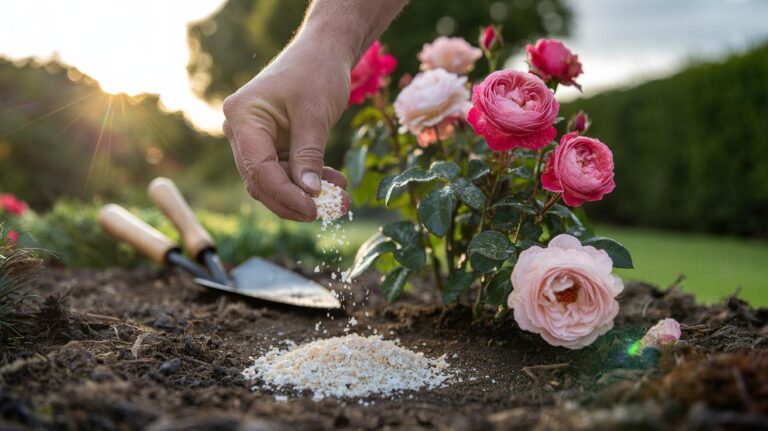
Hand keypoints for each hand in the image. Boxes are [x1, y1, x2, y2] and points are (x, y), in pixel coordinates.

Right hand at [222, 32, 350, 220]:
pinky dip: (310, 181)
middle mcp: (242, 131)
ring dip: (306, 194)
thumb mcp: (315, 114)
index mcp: (243, 117)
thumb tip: (309, 194)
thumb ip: (309, 155)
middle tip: (328, 212)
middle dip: (295, 200)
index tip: (313, 210)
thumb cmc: (316, 72)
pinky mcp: (273, 145)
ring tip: (341, 199)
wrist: (323, 51)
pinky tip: (336, 185)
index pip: (259, 168)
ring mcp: (255, 140)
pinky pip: (287, 172)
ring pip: (275, 181)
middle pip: (261, 181)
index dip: (285, 194)